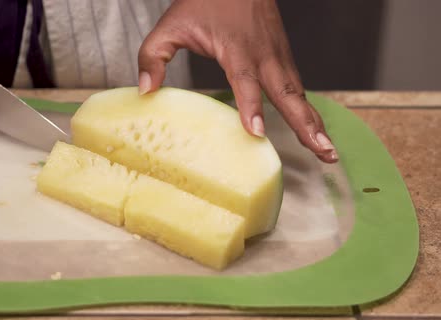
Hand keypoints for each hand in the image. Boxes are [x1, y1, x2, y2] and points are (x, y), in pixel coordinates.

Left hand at [138, 0, 337, 162]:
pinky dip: (307, 109)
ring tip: (327, 150)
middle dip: (306, 125)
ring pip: (300, 93)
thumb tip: (145, 90)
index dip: (252, 106)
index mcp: (237, 48)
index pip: (245, 81)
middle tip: (324, 151)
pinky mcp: (282, 57)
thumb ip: (153, 56)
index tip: (257, 132)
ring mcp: (278, 56)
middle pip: (289, 93)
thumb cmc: (204, 0)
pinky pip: (297, 87)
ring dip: (314, 121)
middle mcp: (264, 55)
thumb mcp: (171, 25)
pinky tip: (313, 128)